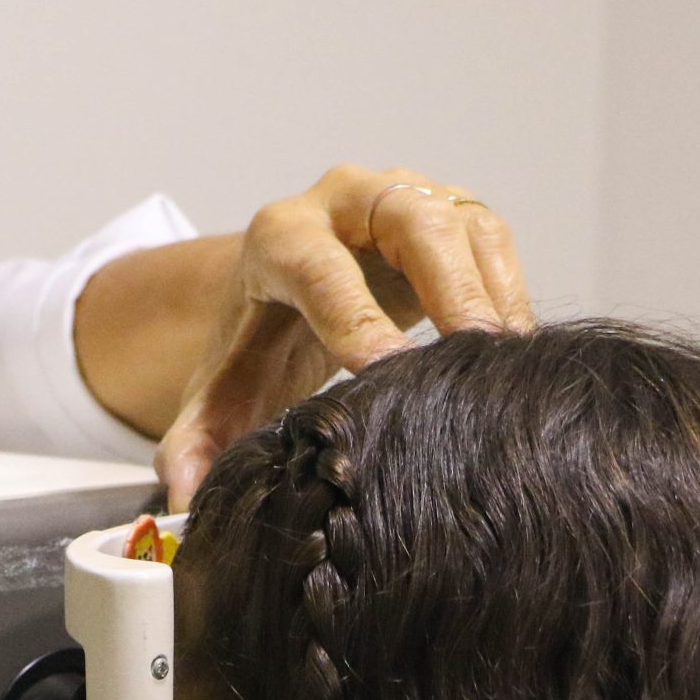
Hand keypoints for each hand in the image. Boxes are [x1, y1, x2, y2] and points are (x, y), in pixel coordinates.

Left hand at [157, 166, 531, 508]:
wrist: (290, 295)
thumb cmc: (261, 346)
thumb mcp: (221, 392)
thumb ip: (192, 444)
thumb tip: (184, 502)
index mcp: (279, 238)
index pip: (319, 271)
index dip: (354, 316)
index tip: (387, 369)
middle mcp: (343, 200)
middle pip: (406, 221)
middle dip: (445, 285)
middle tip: (474, 353)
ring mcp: (404, 198)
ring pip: (458, 223)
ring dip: (487, 291)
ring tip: (505, 360)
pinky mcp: (451, 211)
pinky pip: (490, 240)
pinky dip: (508, 292)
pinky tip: (514, 352)